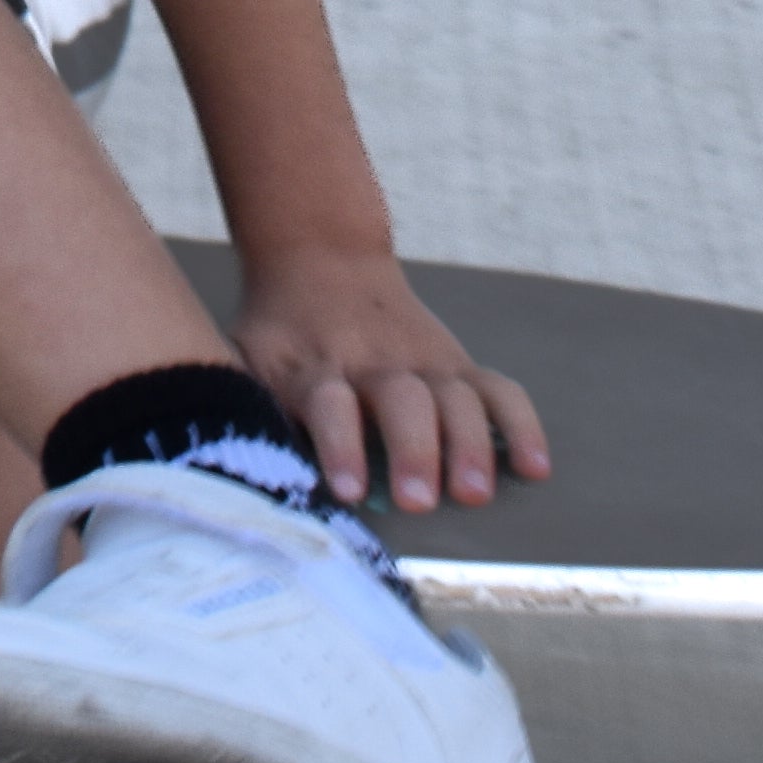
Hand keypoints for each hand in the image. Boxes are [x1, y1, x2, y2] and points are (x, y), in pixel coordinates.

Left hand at [232, 246, 549, 519]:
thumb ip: (246, 408)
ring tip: (474, 493)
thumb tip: (228, 479)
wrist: (318, 260)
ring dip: (468, 446)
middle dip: (413, 450)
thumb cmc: (277, 337)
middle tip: (421, 501)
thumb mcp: (246, 358)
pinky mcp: (457, 363)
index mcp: (316, 369)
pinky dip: (521, 425)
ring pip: (454, 398)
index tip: (349, 490)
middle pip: (401, 402)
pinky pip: (497, 389)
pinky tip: (535, 468)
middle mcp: (374, 365)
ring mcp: (422, 361)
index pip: (331, 406)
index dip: (340, 445)